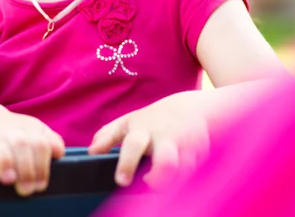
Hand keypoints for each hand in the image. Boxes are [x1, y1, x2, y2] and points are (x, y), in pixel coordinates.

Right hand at [0, 105, 64, 195]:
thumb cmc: (12, 132)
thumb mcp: (33, 131)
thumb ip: (49, 141)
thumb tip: (59, 152)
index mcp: (29, 128)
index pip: (41, 145)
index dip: (42, 166)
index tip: (40, 185)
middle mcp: (10, 129)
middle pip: (22, 144)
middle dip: (26, 168)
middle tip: (27, 190)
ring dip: (5, 161)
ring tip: (9, 179)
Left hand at [88, 94, 209, 187]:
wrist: (193, 108)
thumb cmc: (154, 119)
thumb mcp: (129, 122)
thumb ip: (109, 135)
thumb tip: (91, 152)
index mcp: (144, 131)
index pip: (133, 145)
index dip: (127, 163)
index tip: (121, 181)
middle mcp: (166, 140)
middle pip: (166, 162)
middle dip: (159, 178)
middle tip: (150, 185)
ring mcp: (187, 148)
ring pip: (184, 172)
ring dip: (175, 182)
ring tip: (166, 186)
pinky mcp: (202, 156)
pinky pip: (197, 174)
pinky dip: (189, 182)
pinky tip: (182, 181)